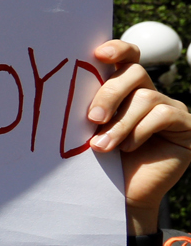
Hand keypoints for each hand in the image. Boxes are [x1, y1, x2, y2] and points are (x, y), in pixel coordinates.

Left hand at [86, 39, 190, 230]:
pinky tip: (129, 148)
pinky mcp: (186, 125)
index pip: (127, 58)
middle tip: (92, 120)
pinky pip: (163, 115)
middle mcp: (150, 93)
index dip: (117, 50)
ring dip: (120, 124)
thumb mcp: (94, 130)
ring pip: (146, 97)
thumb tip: (67, 85)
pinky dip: (140, 131)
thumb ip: (92, 107)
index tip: (97, 55)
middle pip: (135, 73)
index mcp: (126, 89)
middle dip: (109, 94)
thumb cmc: (102, 162)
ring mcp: (171, 108)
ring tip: (102, 147)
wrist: (122, 195)